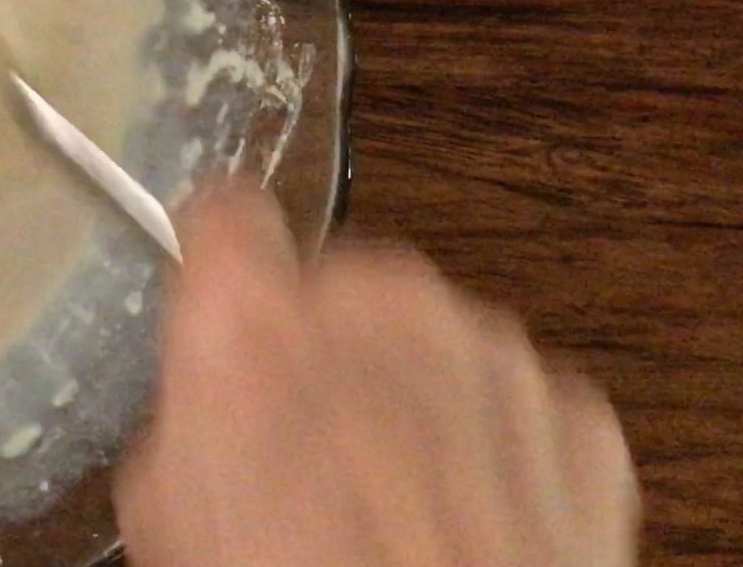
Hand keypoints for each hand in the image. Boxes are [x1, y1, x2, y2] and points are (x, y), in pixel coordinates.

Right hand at [116, 187, 639, 566]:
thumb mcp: (165, 509)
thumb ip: (189, 416)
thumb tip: (208, 406)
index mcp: (252, 317)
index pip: (222, 213)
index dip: (222, 262)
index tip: (224, 294)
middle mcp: (379, 303)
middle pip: (342, 281)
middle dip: (330, 350)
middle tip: (311, 449)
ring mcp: (492, 353)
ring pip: (437, 343)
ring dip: (417, 400)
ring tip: (394, 509)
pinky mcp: (578, 417)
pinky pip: (521, 407)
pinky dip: (499, 455)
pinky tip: (463, 529)